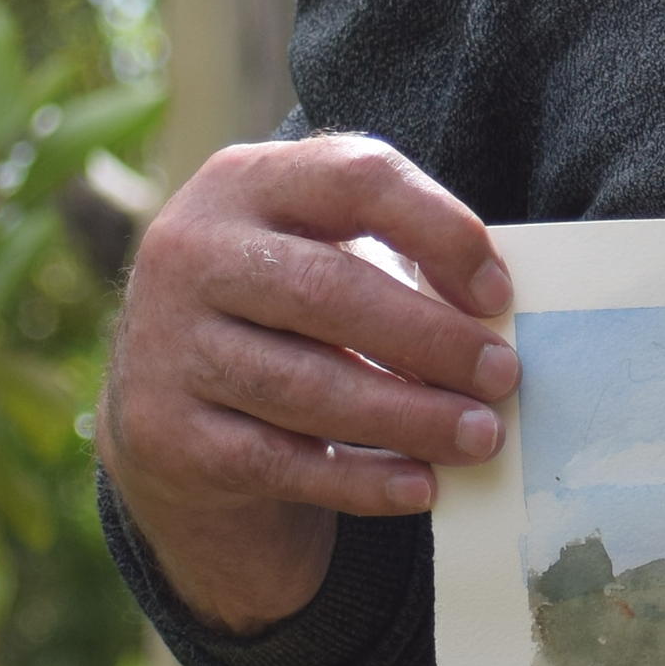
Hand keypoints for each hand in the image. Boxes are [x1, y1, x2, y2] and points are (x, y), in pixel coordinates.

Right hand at [93, 135, 518, 634]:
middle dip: (431, 338)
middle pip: (326, 289)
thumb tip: (493, 317)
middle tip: (503, 376)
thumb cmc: (279, 311)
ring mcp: (168, 345)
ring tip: (479, 437)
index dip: (438, 229)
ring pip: (305, 384)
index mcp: (243, 182)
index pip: (353, 178)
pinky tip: (420, 487)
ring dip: (409, 416)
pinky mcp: (168, 433)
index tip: (499, 293)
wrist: (161, 402)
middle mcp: (190, 252)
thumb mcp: (314, 249)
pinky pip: (281, 462)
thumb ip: (389, 255)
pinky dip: (362, 479)